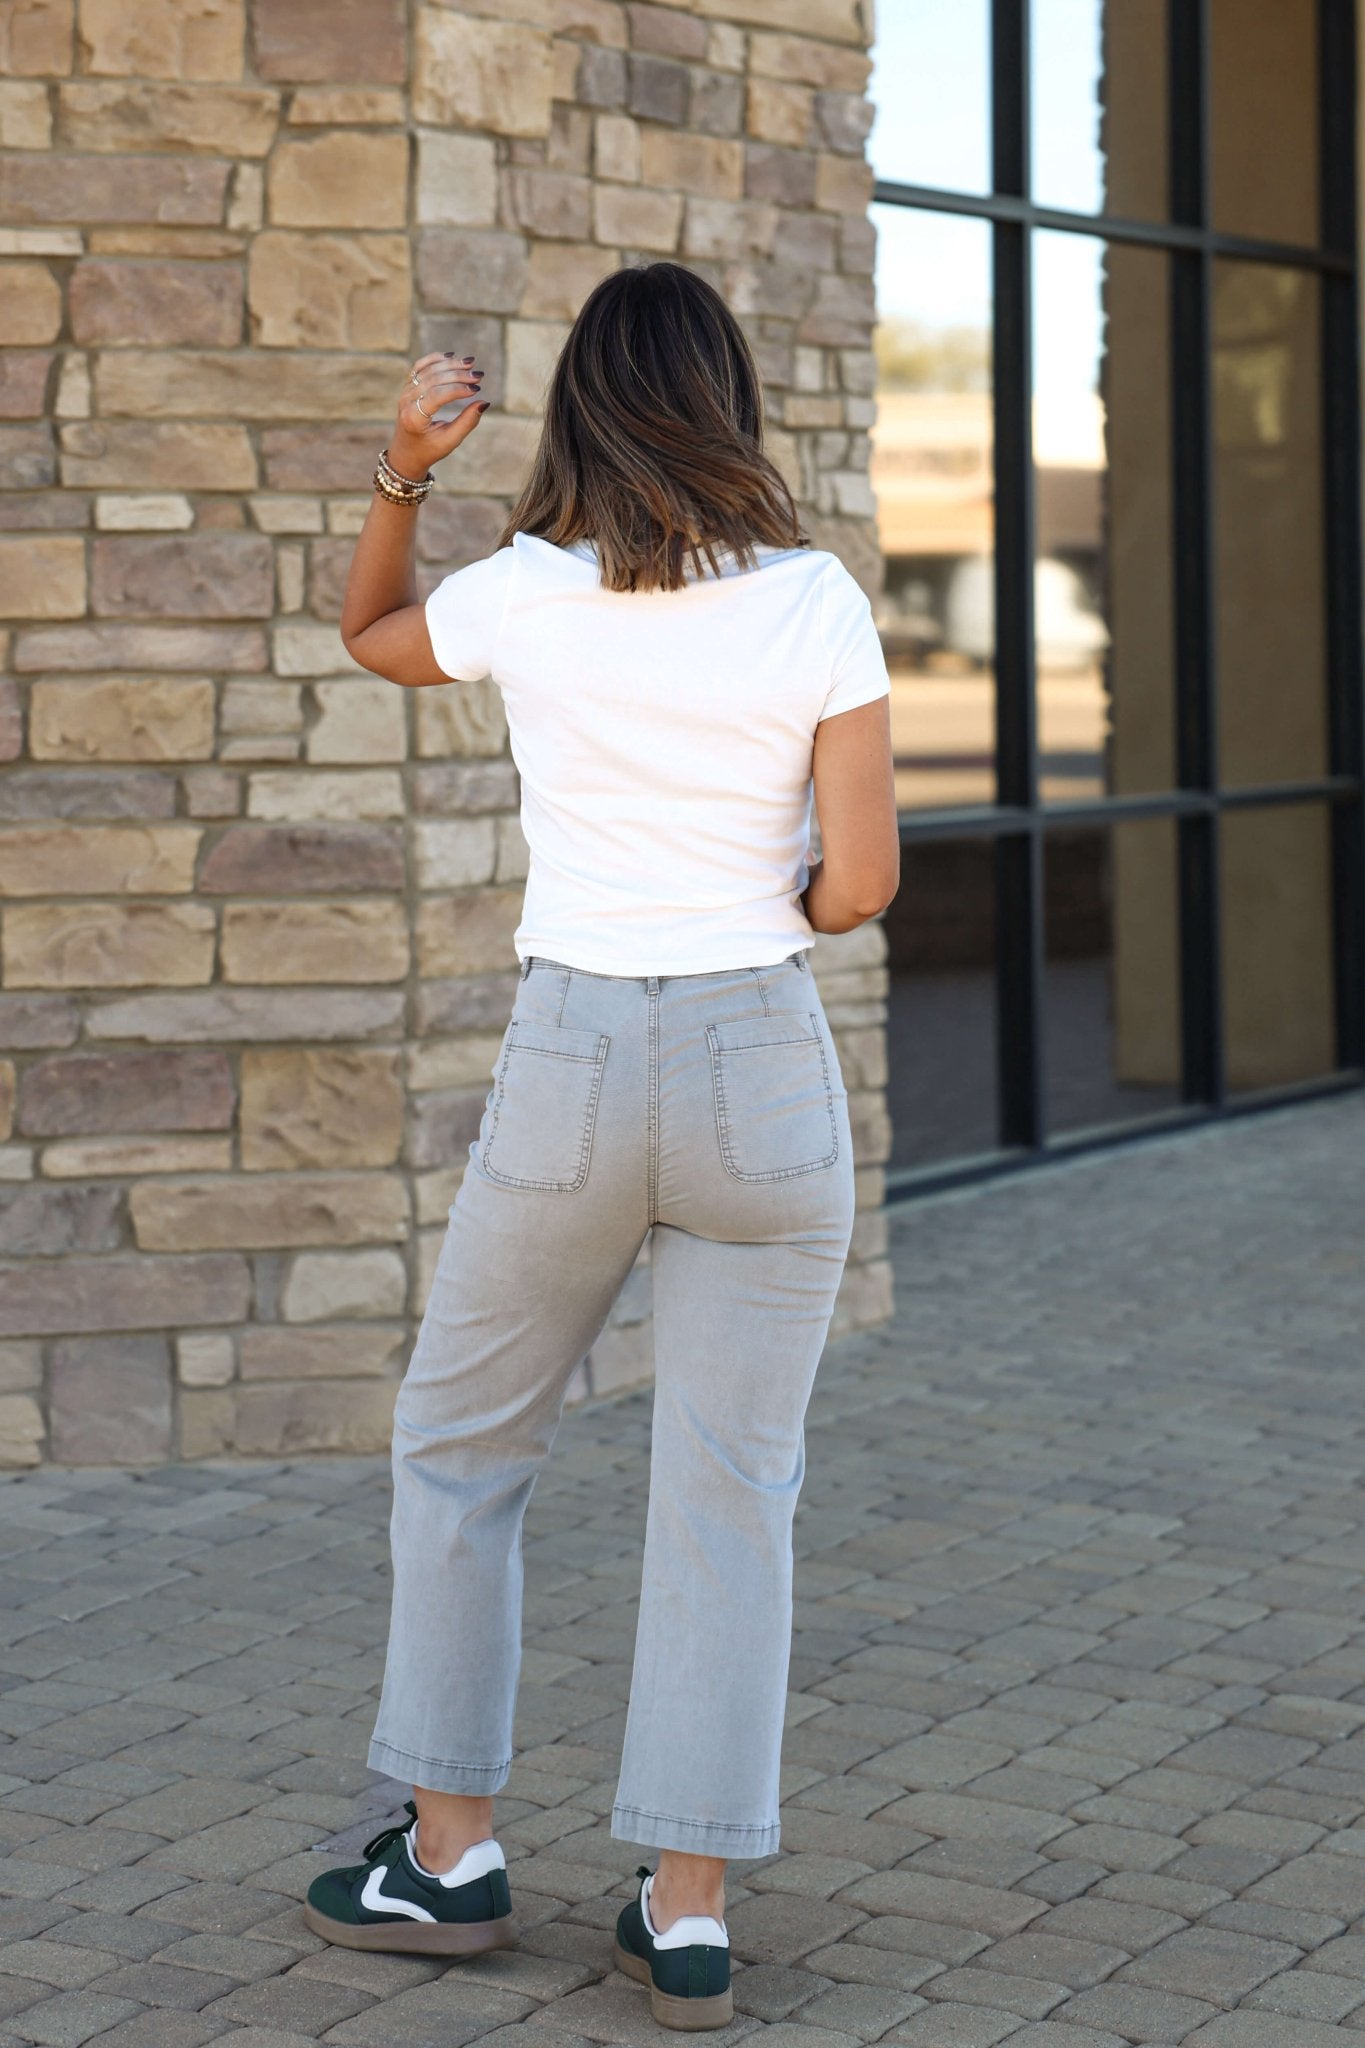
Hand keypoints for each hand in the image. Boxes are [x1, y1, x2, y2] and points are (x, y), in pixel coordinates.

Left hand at [387, 351, 488, 480]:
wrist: (406, 453)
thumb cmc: (430, 449)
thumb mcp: (450, 441)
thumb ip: (467, 422)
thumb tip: (484, 403)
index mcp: (414, 418)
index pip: (437, 396)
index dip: (458, 390)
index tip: (477, 389)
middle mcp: (406, 401)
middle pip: (433, 380)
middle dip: (457, 375)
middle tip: (478, 376)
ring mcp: (405, 392)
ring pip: (428, 370)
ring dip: (450, 365)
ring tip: (470, 364)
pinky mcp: (407, 387)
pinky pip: (420, 367)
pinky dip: (435, 359)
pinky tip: (451, 357)